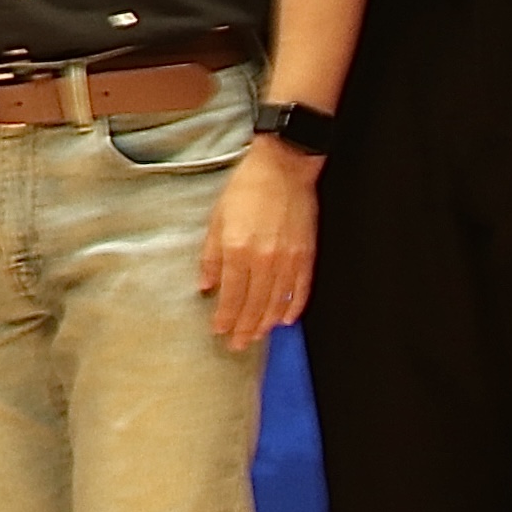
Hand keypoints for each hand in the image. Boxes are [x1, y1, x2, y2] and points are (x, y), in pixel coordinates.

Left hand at [202, 137, 321, 340]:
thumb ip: (211, 256)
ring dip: (265, 322)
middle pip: (254, 305)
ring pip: (276, 302)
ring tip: (257, 335)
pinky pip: (300, 290)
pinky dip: (293, 307)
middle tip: (238, 345)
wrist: (283, 167)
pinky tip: (285, 319)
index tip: (219, 331)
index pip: (231, 295)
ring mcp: (288, 259)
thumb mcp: (218, 218)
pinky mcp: (306, 255)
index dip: (225, 317)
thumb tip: (205, 285)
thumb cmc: (246, 189)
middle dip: (244, 328)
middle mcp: (264, 260)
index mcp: (238, 250)